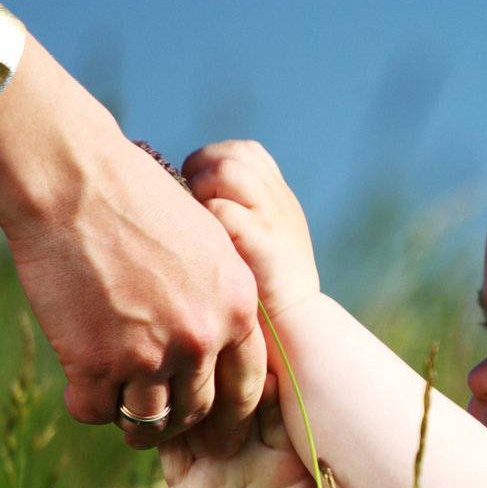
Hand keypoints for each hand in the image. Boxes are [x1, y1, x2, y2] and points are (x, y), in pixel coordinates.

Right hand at [1, 124, 270, 457]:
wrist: (73, 181)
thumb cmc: (135, 197)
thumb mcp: (206, 241)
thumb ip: (218, 295)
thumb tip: (213, 340)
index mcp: (236, 307)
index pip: (246, 384)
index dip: (231, 414)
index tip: (216, 428)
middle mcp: (200, 338)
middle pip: (196, 409)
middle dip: (178, 422)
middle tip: (158, 425)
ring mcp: (149, 355)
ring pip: (148, 420)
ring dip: (133, 423)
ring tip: (118, 410)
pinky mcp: (97, 365)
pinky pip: (97, 411)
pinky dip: (87, 405)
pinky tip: (79, 391)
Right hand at [157, 395, 326, 487]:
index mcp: (282, 449)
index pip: (275, 414)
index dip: (272, 399)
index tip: (269, 382)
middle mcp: (246, 442)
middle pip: (233, 405)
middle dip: (226, 388)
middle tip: (220, 372)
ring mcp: (211, 454)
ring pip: (197, 419)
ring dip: (188, 403)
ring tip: (179, 388)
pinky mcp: (181, 475)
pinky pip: (168, 447)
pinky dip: (158, 431)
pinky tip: (151, 415)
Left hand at [180, 141, 321, 324]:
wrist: (298, 335)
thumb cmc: (264, 299)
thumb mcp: (257, 248)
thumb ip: (235, 220)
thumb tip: (188, 201)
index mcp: (279, 199)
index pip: (245, 152)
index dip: (214, 162)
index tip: (198, 192)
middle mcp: (279, 202)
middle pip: (233, 154)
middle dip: (202, 170)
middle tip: (189, 204)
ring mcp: (274, 220)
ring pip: (228, 170)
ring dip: (202, 189)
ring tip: (196, 221)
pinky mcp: (264, 244)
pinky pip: (223, 211)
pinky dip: (206, 221)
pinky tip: (201, 246)